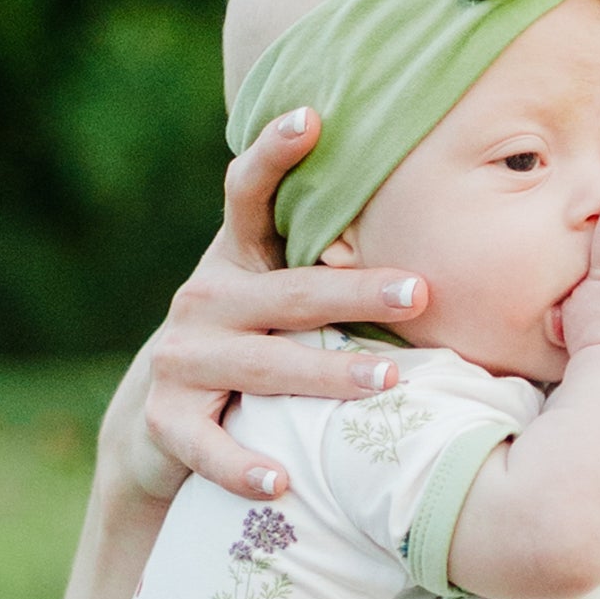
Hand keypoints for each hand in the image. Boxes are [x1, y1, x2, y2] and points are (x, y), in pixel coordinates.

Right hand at [130, 109, 429, 503]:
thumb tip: (439, 243)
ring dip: (326, 377)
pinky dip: (243, 466)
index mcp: (237, 261)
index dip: (274, 153)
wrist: (160, 424)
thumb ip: (324, 267)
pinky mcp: (168, 421)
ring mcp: (182, 361)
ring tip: (386, 384)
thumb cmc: (251, 350)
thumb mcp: (273, 299)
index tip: (313, 116)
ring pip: (264, 367)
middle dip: (356, 292)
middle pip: (289, 293)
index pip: (248, 194)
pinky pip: (209, 447)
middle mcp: (205, 300)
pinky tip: (281, 481)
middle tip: (420, 291)